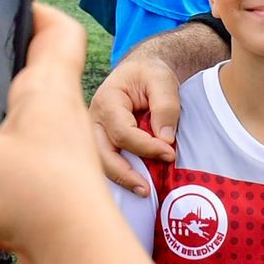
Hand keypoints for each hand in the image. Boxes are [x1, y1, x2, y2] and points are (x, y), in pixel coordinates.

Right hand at [0, 7, 126, 263]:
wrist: (77, 260)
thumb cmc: (37, 191)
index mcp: (46, 89)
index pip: (57, 32)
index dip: (35, 13)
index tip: (2, 10)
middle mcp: (52, 121)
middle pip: (19, 91)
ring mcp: (48, 163)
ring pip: (0, 152)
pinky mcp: (40, 204)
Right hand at [89, 55, 183, 194]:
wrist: (140, 72)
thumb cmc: (150, 74)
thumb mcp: (162, 80)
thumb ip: (165, 106)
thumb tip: (165, 139)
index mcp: (107, 100)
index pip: (122, 132)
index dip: (147, 147)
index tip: (170, 153)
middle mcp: (94, 118)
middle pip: (102, 152)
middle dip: (124, 173)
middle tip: (147, 189)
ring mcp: (94, 132)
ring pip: (99, 162)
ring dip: (120, 179)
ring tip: (143, 191)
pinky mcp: (100, 142)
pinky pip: (104, 163)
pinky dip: (119, 176)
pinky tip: (135, 185)